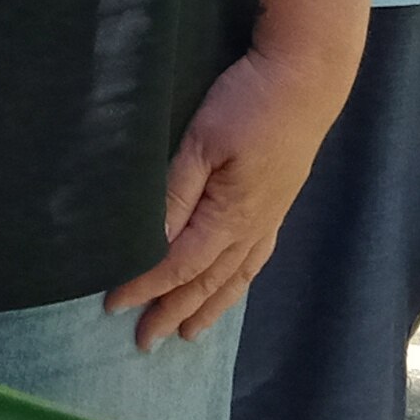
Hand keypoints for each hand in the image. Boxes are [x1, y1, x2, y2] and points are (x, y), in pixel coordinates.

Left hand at [104, 40, 352, 347]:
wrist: (307, 78)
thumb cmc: (249, 103)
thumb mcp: (204, 141)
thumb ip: (177, 190)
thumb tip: (152, 239)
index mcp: (230, 216)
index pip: (178, 265)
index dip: (145, 286)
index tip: (112, 305)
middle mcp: (251, 227)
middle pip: (206, 281)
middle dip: (172, 311)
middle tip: (144, 341)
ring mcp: (268, 218)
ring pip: (234, 277)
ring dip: (208, 307)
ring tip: (188, 334)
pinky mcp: (277, 204)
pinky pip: (255, 260)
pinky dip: (238, 283)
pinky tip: (231, 287)